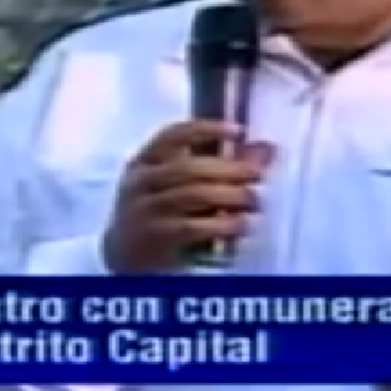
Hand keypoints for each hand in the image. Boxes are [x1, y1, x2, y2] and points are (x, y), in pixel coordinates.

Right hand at [103, 120, 272, 273]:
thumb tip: (267, 149)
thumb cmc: (160, 215)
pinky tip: (241, 225)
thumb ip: (221, 166)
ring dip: (230, 196)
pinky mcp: (154, 239)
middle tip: (257, 174)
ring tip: (254, 200)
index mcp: (143, 162)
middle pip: (189, 167)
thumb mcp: (180, 187)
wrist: (123, 261)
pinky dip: (222, 224)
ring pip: (193, 195)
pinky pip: (192, 226)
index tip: (239, 131)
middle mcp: (139, 183)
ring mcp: (144, 211)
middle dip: (229, 168)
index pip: (172, 135)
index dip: (206, 129)